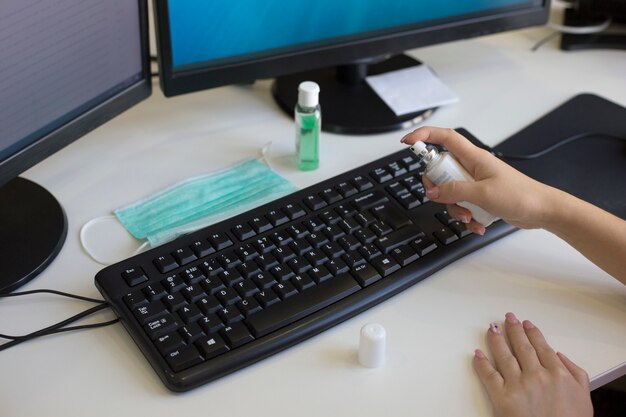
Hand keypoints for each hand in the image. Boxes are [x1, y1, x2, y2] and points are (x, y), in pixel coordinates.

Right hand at [401, 127, 556, 234]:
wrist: (543, 211)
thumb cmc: (522, 196)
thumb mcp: (483, 194)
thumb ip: (454, 191)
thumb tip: (432, 192)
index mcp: (474, 157)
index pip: (444, 138)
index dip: (425, 135)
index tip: (408, 142)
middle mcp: (472, 168)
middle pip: (440, 171)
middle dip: (438, 189)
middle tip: (444, 198)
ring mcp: (475, 183)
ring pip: (449, 192)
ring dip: (454, 208)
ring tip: (470, 217)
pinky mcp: (479, 197)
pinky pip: (462, 205)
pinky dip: (467, 216)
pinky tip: (478, 224)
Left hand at [474, 313, 592, 416]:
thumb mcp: (585, 398)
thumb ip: (575, 374)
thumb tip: (560, 357)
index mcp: (557, 374)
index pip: (542, 347)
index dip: (533, 333)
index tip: (527, 324)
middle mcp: (536, 375)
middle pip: (522, 347)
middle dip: (514, 330)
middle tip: (508, 318)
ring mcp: (518, 385)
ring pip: (504, 355)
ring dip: (496, 339)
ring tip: (492, 328)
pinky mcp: (502, 397)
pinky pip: (488, 375)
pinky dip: (481, 363)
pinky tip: (477, 353)